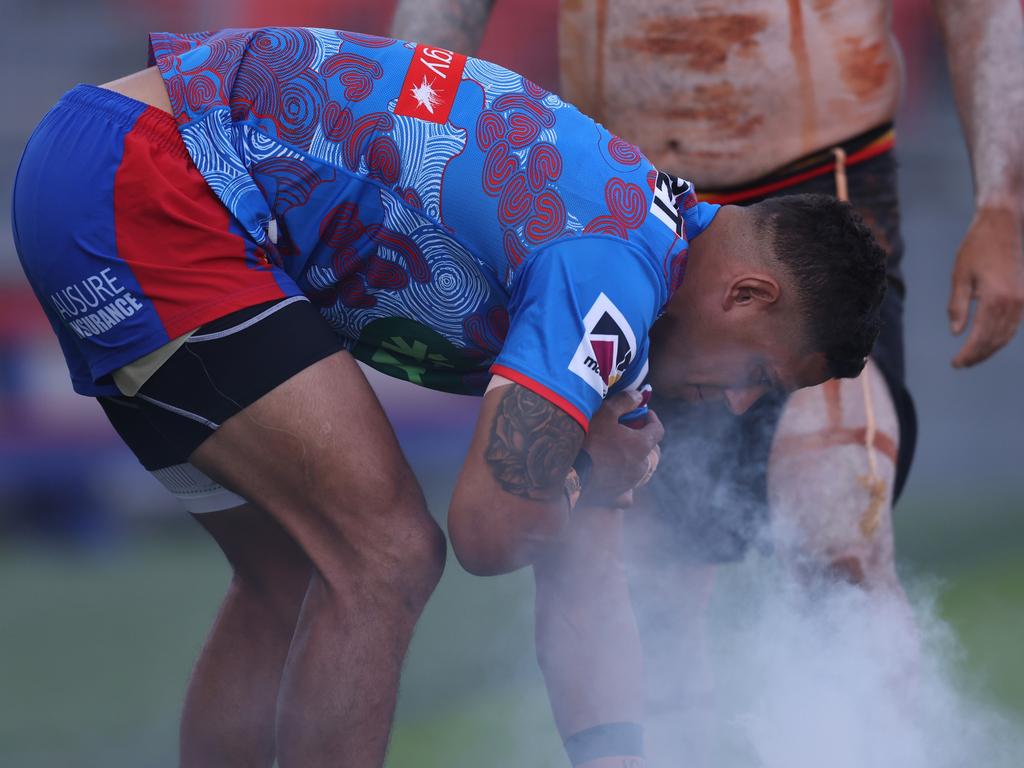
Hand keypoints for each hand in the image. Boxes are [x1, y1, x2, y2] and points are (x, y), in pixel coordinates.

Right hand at [580, 390, 663, 505]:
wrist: (567, 472)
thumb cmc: (588, 439)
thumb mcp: (605, 412)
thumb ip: (625, 401)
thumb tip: (639, 396)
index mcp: (641, 445)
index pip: (658, 430)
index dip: (652, 419)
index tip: (644, 413)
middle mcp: (640, 466)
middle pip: (648, 450)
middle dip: (640, 439)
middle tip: (625, 431)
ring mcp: (629, 483)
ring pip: (637, 470)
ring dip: (631, 460)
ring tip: (616, 452)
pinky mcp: (617, 496)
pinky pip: (626, 493)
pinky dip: (624, 486)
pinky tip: (616, 481)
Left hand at [948, 205, 1023, 367]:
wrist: (1003, 224)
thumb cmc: (977, 247)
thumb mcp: (960, 276)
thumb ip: (958, 306)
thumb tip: (956, 332)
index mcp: (996, 299)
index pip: (981, 337)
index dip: (968, 353)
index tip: (955, 364)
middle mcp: (1013, 302)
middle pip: (996, 340)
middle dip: (978, 355)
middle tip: (961, 364)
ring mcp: (1022, 299)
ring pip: (1007, 334)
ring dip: (990, 349)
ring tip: (972, 357)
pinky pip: (1014, 324)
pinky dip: (1002, 337)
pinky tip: (989, 342)